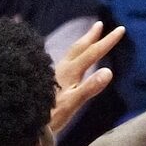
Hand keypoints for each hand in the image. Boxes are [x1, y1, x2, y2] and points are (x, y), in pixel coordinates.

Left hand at [50, 21, 125, 135]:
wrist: (24, 121)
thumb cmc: (50, 116)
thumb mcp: (72, 104)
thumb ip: (90, 87)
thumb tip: (109, 71)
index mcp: (70, 72)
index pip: (93, 52)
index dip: (108, 41)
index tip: (121, 29)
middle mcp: (61, 69)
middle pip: (79, 48)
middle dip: (92, 36)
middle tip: (100, 24)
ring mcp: (54, 74)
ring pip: (71, 54)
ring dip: (81, 44)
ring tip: (87, 39)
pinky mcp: (47, 80)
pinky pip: (64, 62)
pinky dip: (72, 56)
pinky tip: (70, 62)